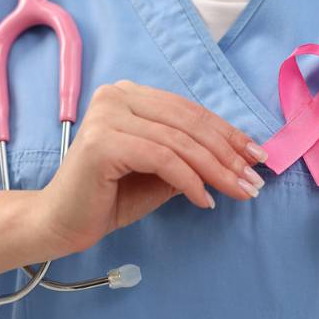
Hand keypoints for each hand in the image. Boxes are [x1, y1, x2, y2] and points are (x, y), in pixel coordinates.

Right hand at [39, 81, 267, 255]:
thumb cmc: (112, 196)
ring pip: (180, 142)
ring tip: (240, 192)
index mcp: (131, 95)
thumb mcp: (163, 171)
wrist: (62, 222)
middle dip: (229, 154)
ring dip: (217, 170)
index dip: (228, 133)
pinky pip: (163, 159)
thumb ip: (193, 156)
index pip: (190, 111)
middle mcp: (117, 95)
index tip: (256, 155)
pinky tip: (205, 201)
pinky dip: (190, 181)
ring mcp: (107, 115)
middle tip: (254, 180)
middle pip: (189, 123)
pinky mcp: (103, 141)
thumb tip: (241, 155)